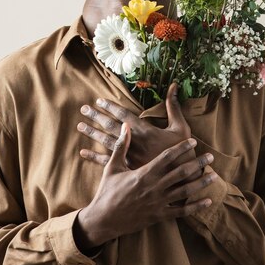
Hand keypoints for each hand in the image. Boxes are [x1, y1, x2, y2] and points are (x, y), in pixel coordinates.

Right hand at [73, 122, 216, 250]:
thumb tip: (126, 126)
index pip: (167, 157)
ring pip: (184, 191)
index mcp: (144, 173)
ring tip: (214, 176)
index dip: (181, 148)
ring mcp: (158, 202)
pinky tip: (206, 201)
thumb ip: (122, 146)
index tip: (193, 141)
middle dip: (197, 163)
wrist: (104, 219)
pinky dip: (195, 207)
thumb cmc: (107, 191)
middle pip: (181, 172)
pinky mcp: (159, 216)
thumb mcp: (112, 166)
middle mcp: (154, 187)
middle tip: (210, 156)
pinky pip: (181, 211)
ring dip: (200, 183)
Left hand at [77, 82, 195, 169]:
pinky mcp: (127, 170)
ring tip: (81, 125)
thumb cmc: (184, 151)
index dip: (111, 107)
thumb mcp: (181, 127)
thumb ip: (174, 106)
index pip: (124, 116)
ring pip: (107, 144)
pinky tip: (83, 152)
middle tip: (84, 109)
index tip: (99, 101)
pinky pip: (108, 162)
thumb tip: (174, 85)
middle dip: (97, 117)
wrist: (183, 179)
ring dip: (93, 134)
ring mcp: (129, 158)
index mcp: (146, 132)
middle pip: (111, 127)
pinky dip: (94, 157)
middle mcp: (135, 144)